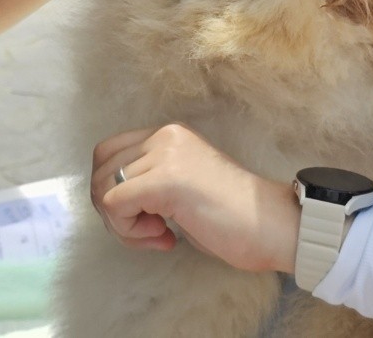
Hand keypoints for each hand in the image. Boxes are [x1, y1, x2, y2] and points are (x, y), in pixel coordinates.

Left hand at [89, 123, 299, 273]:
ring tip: (158, 235)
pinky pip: (114, 204)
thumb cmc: (233, 218)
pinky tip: (164, 237)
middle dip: (113, 211)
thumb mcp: (183, 186)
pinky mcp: (166, 179)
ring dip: (122, 224)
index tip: (145, 218)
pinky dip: (129, 231)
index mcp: (168, 135)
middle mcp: (164, 136)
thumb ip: (150, 182)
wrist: (272, 226)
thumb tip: (110, 200)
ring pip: (103, 189)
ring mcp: (165, 154)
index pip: (108, 154)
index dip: (114, 192)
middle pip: (100, 170)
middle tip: (149, 232)